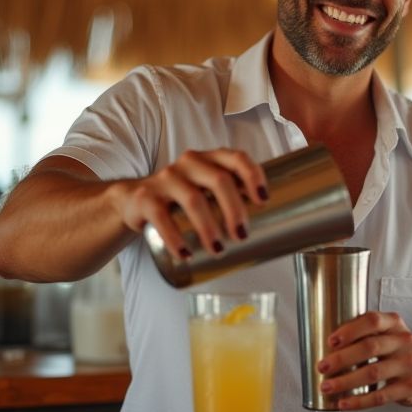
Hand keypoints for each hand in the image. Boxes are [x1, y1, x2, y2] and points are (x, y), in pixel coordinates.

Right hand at [115, 149, 267, 258]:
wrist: (136, 201)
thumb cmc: (183, 198)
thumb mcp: (207, 191)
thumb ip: (233, 199)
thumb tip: (275, 227)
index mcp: (210, 159)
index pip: (236, 158)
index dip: (253, 175)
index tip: (263, 200)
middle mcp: (189, 163)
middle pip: (219, 181)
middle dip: (235, 209)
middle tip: (242, 236)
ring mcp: (166, 178)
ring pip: (193, 199)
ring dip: (209, 228)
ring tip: (219, 250)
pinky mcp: (146, 197)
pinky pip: (161, 216)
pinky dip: (175, 238)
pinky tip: (186, 253)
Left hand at [316, 311, 411, 410]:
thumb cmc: (399, 351)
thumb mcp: (389, 333)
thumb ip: (365, 332)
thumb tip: (326, 342)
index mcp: (395, 324)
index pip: (372, 320)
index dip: (350, 330)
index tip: (330, 341)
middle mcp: (404, 342)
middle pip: (369, 347)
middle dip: (341, 358)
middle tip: (322, 366)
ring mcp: (409, 365)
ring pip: (372, 373)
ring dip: (345, 381)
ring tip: (327, 386)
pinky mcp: (409, 388)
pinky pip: (379, 397)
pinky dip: (358, 402)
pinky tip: (343, 403)